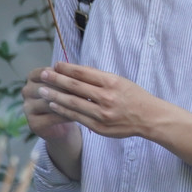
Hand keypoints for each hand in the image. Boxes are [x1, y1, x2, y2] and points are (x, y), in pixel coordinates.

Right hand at [22, 66, 81, 142]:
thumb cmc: (67, 97)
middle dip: (68, 88)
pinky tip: (81, 114)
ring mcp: (27, 107)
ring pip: (50, 102)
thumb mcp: (68, 84)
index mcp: (33, 77)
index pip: (46, 71)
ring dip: (69, 102)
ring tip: (87, 102)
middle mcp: (26, 91)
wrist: (63, 125)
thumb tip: (84, 70)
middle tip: (88, 90)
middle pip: (48, 87)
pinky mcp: (33, 123)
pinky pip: (52, 117)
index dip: (64, 74)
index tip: (82, 77)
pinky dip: (67, 115)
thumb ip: (71, 76)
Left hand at [32, 62, 160, 139]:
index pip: (83, 72)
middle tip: (42, 74)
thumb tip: (76, 70)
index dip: (67, 68)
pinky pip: (76, 117)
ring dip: (54, 96)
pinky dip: (63, 110)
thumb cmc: (134, 96)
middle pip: (75, 86)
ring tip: (42, 90)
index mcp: (112, 82)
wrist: (149, 118)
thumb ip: (99, 78)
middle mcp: (106, 97)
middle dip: (56, 79)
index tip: (55, 64)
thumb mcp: (120, 81)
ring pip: (72, 102)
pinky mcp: (99, 127)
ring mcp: (102, 113)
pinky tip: (54, 105)